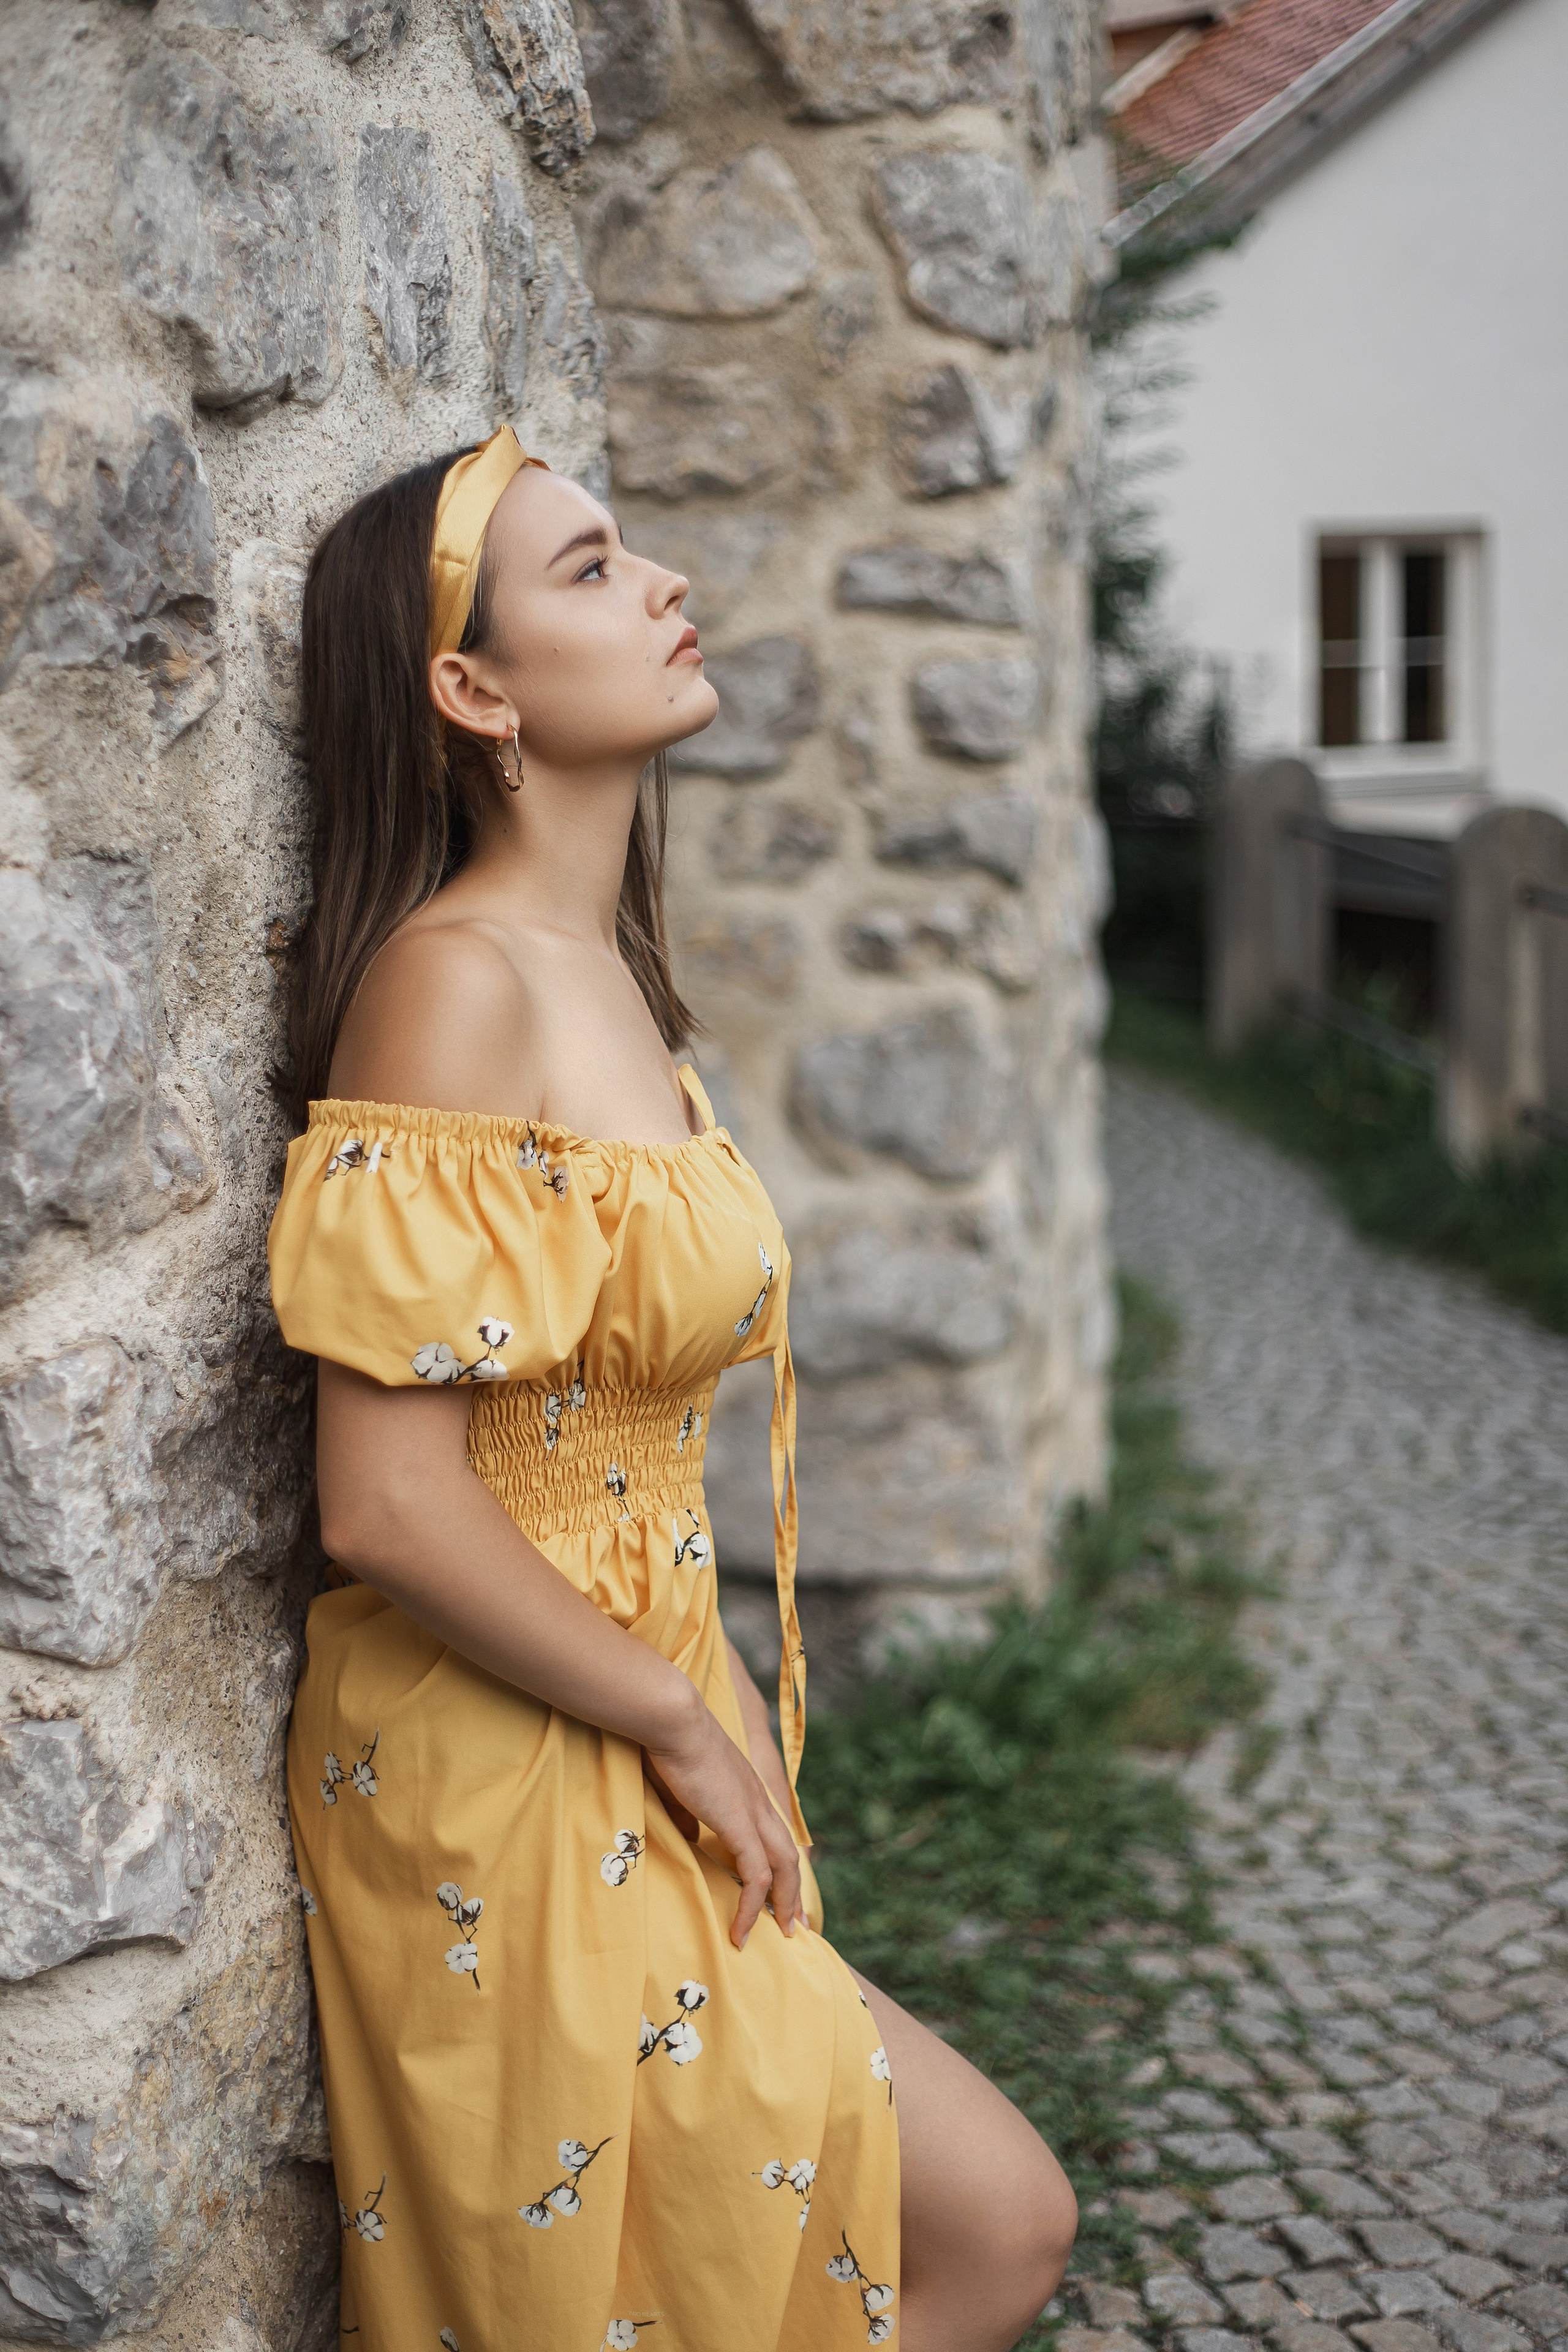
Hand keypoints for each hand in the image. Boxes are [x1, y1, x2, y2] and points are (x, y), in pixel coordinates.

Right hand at [644, 1702, 803, 1948]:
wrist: (674, 1720)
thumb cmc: (669, 1744)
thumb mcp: (681, 1786)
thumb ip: (690, 1814)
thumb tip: (693, 1837)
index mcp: (747, 1790)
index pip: (774, 1834)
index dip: (780, 1866)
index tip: (780, 1894)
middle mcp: (758, 1801)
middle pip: (789, 1855)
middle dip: (793, 1894)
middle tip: (794, 1926)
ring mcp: (753, 1811)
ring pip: (784, 1868)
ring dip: (784, 1904)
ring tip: (780, 1935)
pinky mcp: (739, 1822)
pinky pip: (756, 1875)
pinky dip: (751, 1906)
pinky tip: (740, 1931)